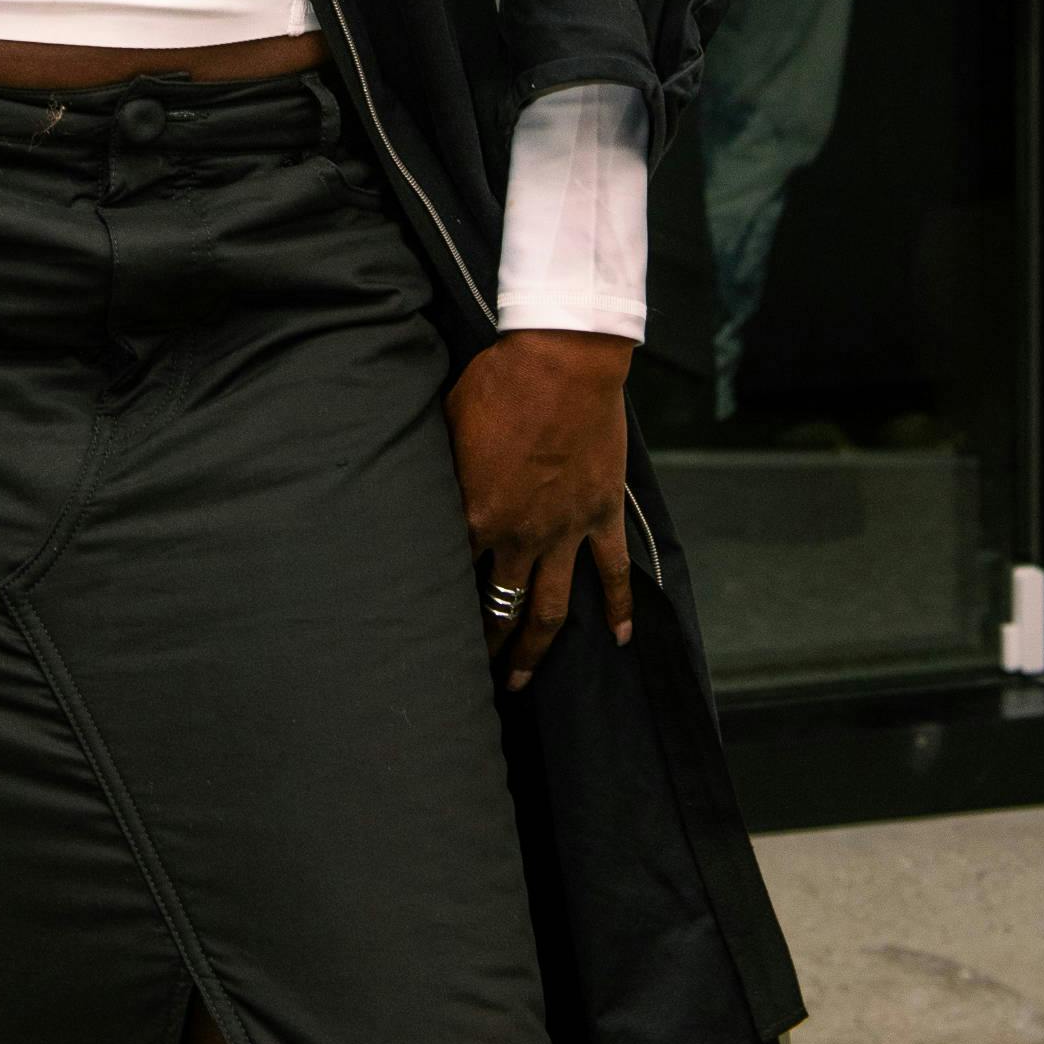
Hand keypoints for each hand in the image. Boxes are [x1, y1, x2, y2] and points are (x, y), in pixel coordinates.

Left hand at [445, 331, 634, 690]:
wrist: (561, 362)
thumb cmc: (497, 382)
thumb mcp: (447, 422)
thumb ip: (439, 467)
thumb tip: (421, 486)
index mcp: (476, 514)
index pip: (448, 573)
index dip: (434, 601)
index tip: (423, 624)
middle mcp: (520, 535)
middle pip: (498, 606)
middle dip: (485, 645)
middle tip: (473, 675)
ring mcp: (565, 530)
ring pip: (549, 608)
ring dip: (535, 648)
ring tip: (522, 681)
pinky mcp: (601, 515)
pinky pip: (613, 572)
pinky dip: (620, 607)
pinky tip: (621, 639)